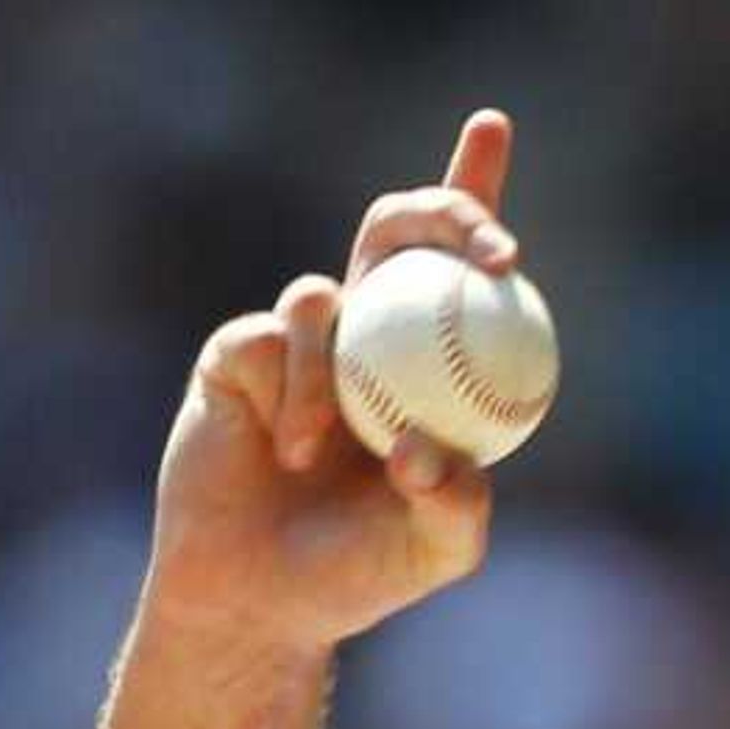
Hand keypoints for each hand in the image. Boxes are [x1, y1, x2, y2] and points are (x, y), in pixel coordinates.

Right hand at [141, 109, 521, 668]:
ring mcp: (299, 339)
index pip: (454, 267)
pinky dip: (300, 393)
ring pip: (331, 291)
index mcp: (425, 365)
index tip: (491, 129)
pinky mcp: (238, 349)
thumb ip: (462, 503)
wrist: (265, 598)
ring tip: (333, 456)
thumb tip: (432, 447)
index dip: (470, 191)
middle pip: (398, 233)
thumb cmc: (361, 572)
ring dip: (345, 374)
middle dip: (443, 211)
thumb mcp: (440, 548)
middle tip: (484, 243)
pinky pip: (280, 335)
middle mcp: (365, 336)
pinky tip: (294, 449)